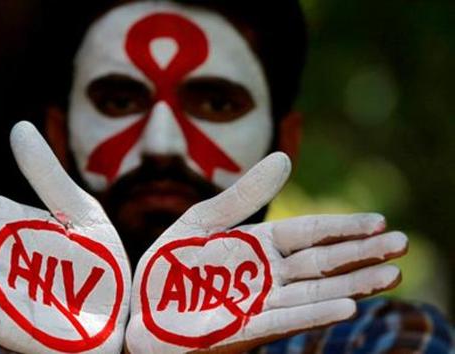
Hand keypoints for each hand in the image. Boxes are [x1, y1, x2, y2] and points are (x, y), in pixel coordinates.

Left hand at [125, 153, 406, 353]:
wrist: (137, 311)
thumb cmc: (167, 270)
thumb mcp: (201, 222)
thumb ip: (242, 196)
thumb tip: (284, 157)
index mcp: (256, 248)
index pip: (307, 234)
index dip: (342, 228)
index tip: (378, 221)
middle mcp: (264, 278)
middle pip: (321, 263)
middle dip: (361, 255)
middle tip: (402, 245)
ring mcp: (257, 305)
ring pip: (312, 293)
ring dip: (352, 285)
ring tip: (391, 275)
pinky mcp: (241, 330)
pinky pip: (282, 320)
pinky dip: (314, 313)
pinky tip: (346, 306)